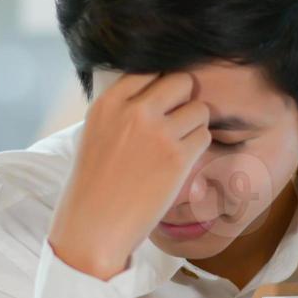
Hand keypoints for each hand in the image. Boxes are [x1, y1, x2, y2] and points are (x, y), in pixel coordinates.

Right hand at [48, 73, 209, 279]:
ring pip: (199, 108)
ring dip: (194, 125)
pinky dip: (198, 147)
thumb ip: (121, 110)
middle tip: (176, 122)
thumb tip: (154, 92)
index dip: (160, 87)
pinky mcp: (177, 158)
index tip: (161, 104)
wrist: (94, 227)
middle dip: (184, 99)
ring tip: (177, 146)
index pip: (150, 70)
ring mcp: (158, 133)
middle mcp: (134, 111)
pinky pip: (204, 136)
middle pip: (181, 81)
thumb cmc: (93, 185)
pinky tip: (180, 162)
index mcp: (108, 103)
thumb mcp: (95, 134)